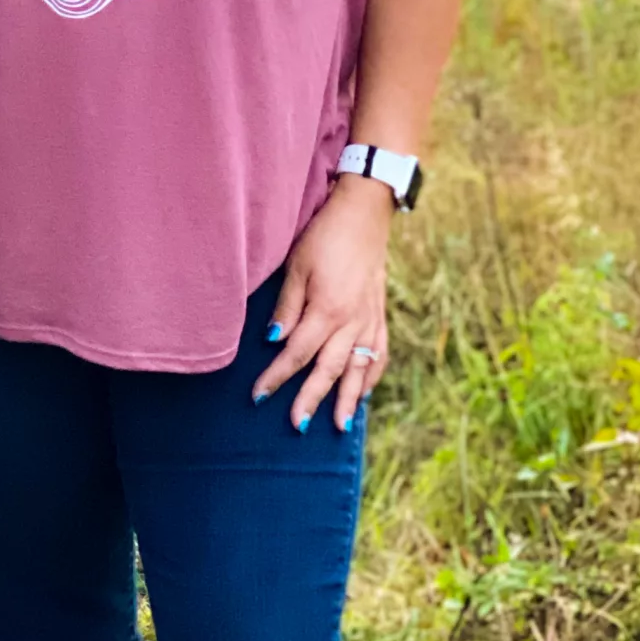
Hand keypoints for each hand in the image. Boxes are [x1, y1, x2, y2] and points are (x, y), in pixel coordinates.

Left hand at [252, 178, 392, 433]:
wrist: (365, 213)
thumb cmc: (325, 236)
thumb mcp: (297, 266)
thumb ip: (287, 306)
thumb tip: (274, 341)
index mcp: (327, 309)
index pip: (297, 353)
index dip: (277, 377)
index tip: (259, 396)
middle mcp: (352, 321)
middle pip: (329, 370)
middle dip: (311, 399)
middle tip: (296, 425)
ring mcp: (370, 320)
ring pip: (359, 369)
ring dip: (348, 399)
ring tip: (339, 427)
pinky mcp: (380, 315)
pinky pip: (379, 354)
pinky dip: (372, 377)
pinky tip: (364, 394)